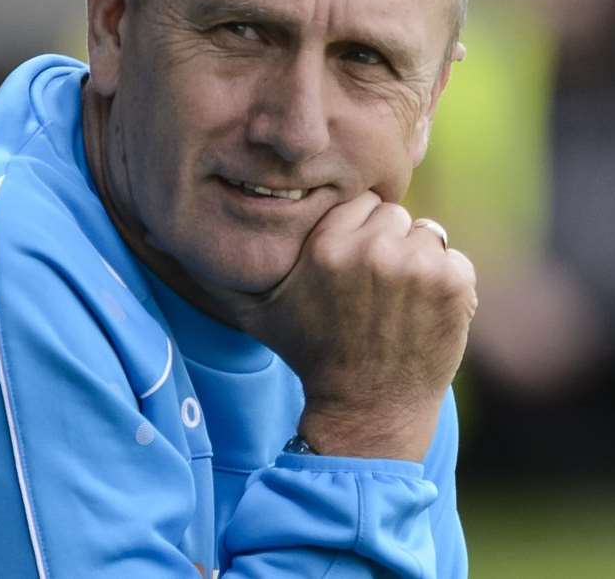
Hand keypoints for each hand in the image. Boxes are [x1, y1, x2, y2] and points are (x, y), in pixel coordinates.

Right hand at [235, 192, 477, 460]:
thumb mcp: (257, 312)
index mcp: (326, 245)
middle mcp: (372, 250)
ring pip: (427, 234)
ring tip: (399, 304)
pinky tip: (423, 315)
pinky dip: (447, 285)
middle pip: (393, 215)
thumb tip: (158, 240)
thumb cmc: (311, 355)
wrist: (367, 411)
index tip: (353, 269)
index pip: (359, 203)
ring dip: (419, 262)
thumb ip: (223, 271)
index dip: (358, 234)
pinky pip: (456, 260)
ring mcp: (417, 267)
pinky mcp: (453, 285)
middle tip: (376, 291)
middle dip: (388, 244)